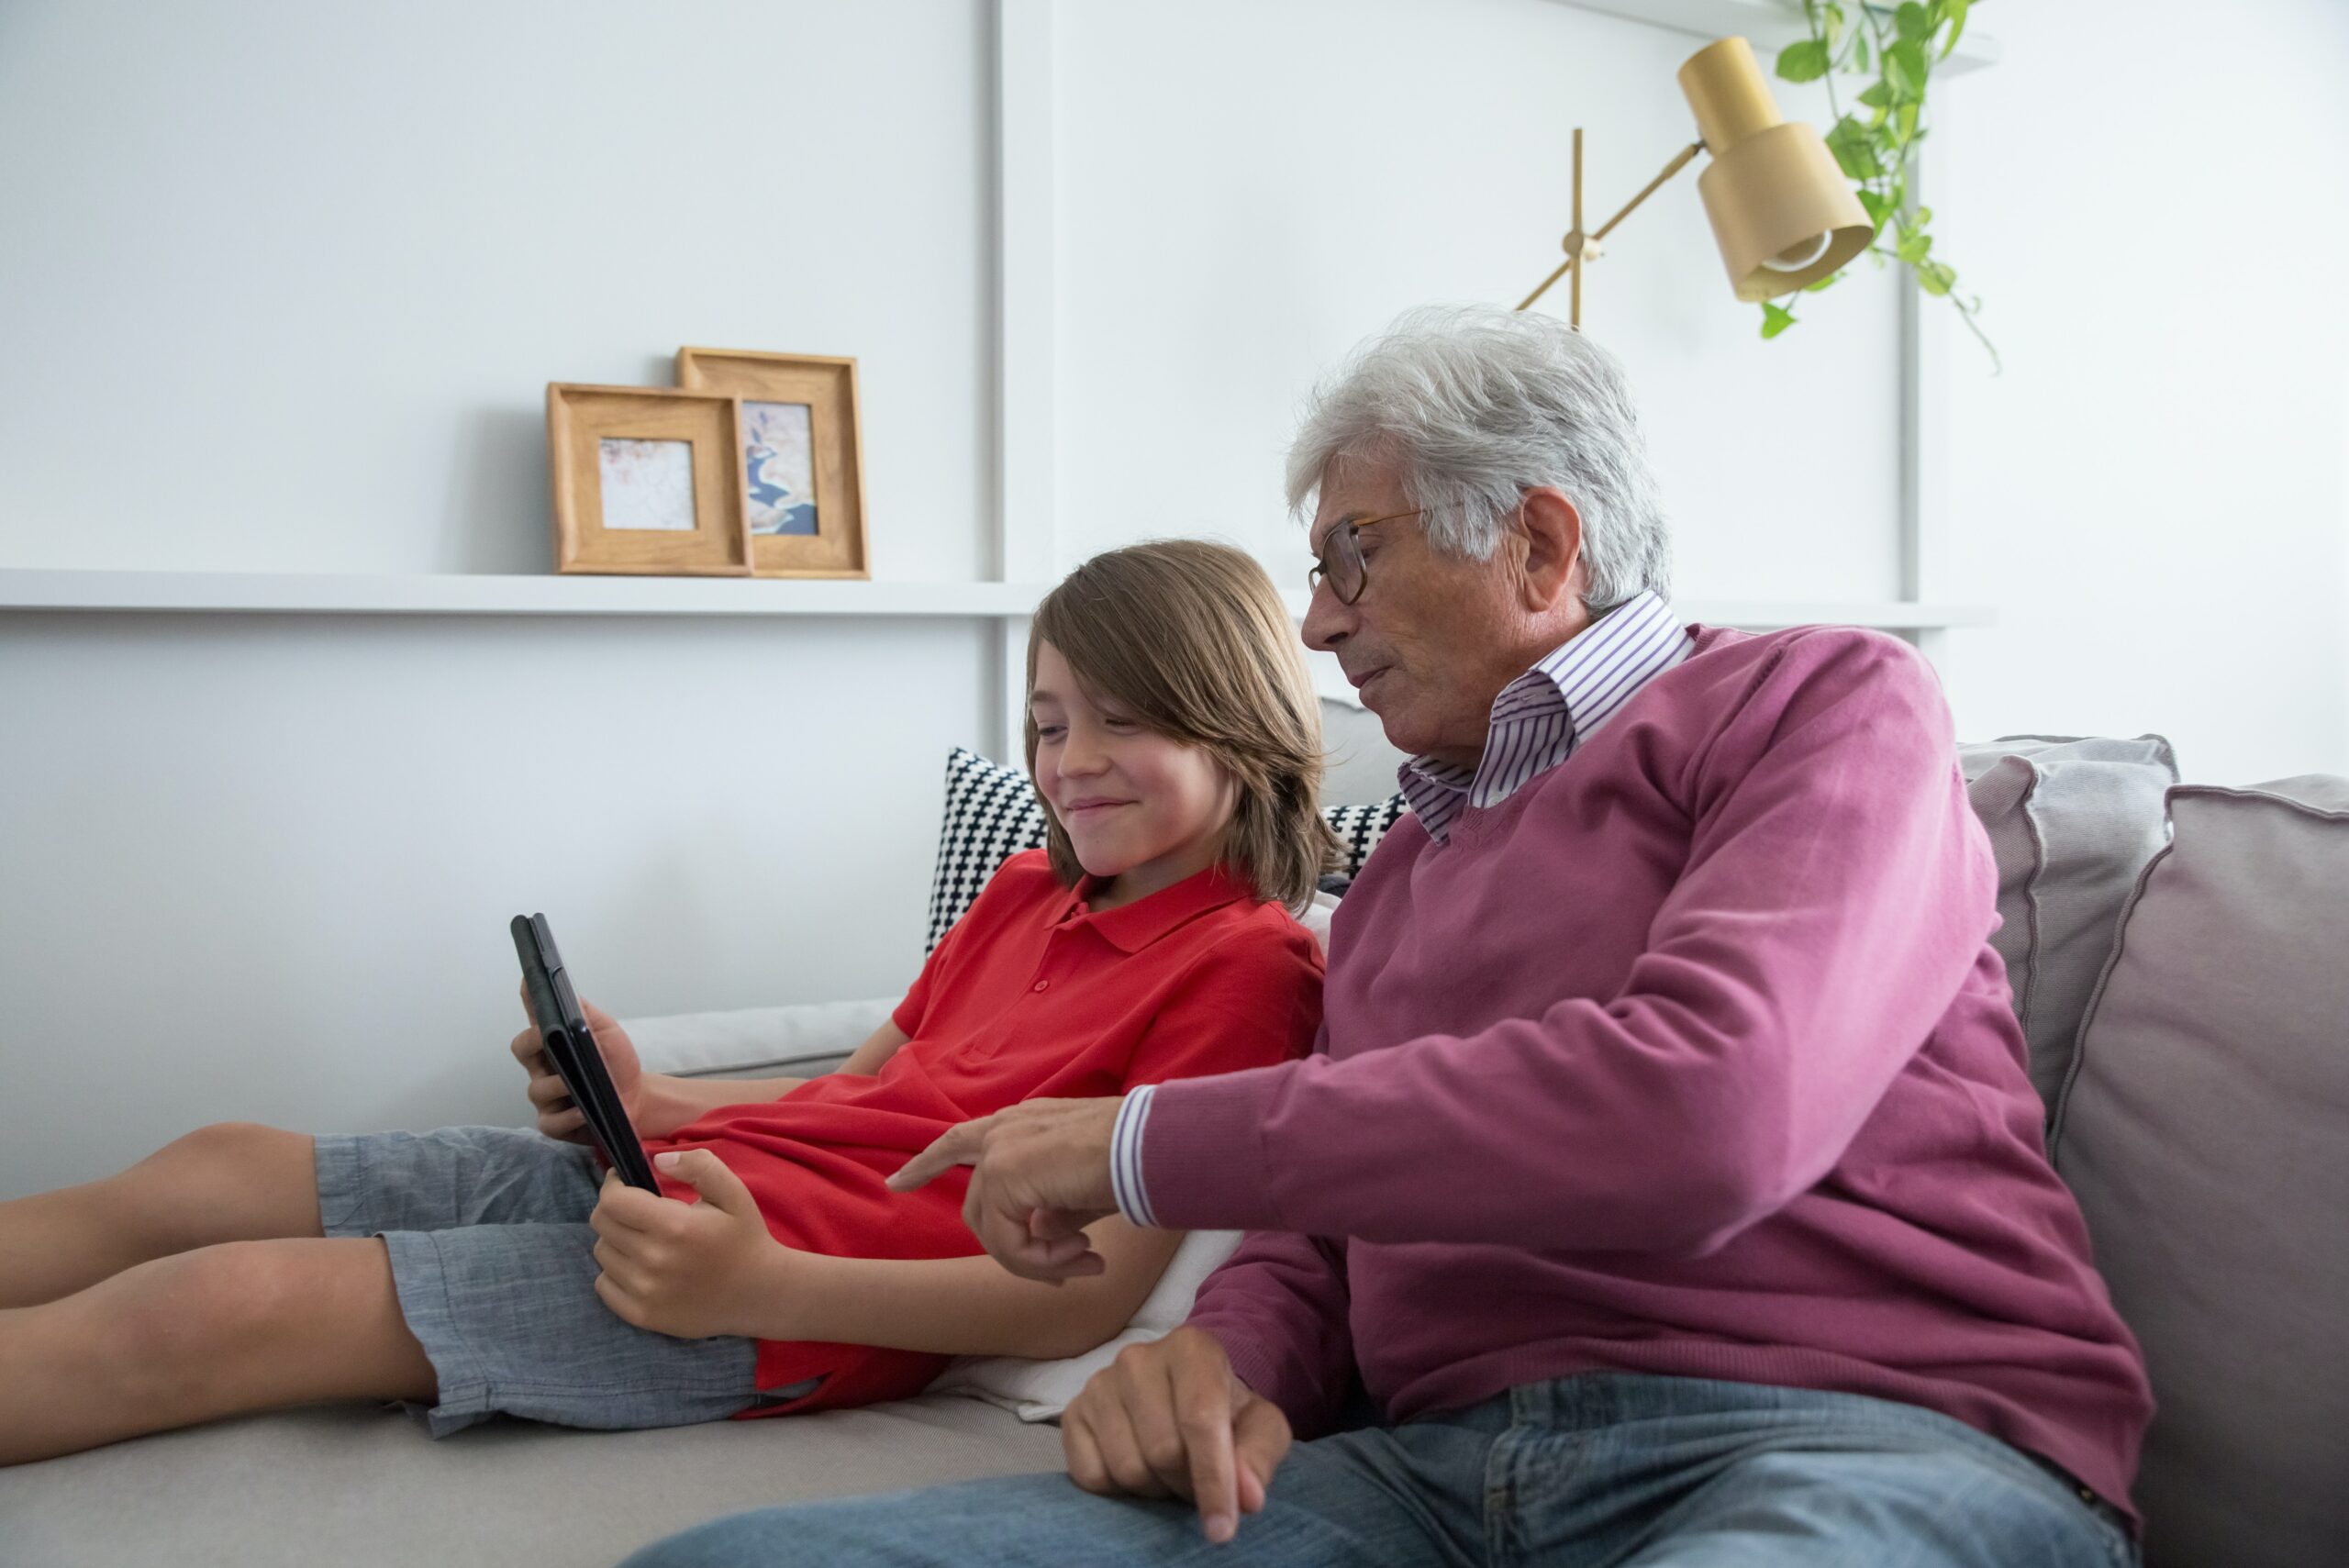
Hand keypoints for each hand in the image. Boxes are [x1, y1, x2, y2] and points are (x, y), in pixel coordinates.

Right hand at [510, 984, 643, 1142]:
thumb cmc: (616, 1063)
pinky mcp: (554, 1123)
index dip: (529, 1000)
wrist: (637, 1098)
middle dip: (532, 1041)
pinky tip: (582, 1111)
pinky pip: (550, 1122)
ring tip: (577, 1085)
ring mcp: (546, 1097)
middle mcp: (543, 1067)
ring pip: (536, 1089)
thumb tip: (566, 990)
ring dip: (557, 1085)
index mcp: (553, 1042)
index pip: (534, 1017)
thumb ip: (587, 1014)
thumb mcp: (608, 1034)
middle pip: (521, 1048)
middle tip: (548, 1038)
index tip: (528, 980)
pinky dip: (566, 1117)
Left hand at [588, 1149, 790, 1339]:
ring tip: (642, 1239)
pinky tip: (639, 1267)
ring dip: (615, 1240)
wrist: (759, 1294)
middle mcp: (654, 1260)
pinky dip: (614, 1272)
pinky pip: (603, 1286)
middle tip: (636, 1210)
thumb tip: (658, 1159)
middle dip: (614, 1209)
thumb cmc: (745, 1238)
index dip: (613, 1185)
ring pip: (601, 1253)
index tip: (626, 1183)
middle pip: (601, 1225)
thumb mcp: (733, 1192)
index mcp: (674, 1226)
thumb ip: (699, 1165)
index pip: (612, 1201)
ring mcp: (645, 1292)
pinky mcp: (642, 1315)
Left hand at [887, 1096, 1123, 1280]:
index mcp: (1022, 1122)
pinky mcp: (1004, 1175)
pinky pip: (1009, 1242)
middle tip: (1066, 1270)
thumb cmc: (1131, 1160)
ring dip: (1037, 1261)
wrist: (1149, 1145)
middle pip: (975, 1205)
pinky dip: (1042, 1262)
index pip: (959, 1141)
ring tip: (1085, 1259)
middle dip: (1012, 1251)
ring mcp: (1000, 1152)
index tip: (896, 1183)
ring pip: (992, 1231)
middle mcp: (1004, 1131)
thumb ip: (1049, 1210)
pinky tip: (1082, 1253)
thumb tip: (1038, 1238)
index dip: (926, 1163)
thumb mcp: (1081, 1188)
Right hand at [1062, 1326, 1291, 1546]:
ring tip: (1169, 1473)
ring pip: (1127, 1468)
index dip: (1213, 1479)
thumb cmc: (1228, 1414)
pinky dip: (1119, 1492)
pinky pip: (1092, 1476)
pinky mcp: (1073, 1413)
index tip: (1223, 1528)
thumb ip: (1259, 1457)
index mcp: (1191, 1348)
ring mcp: (1099, 1384)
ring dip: (1156, 1489)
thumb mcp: (1261, 1429)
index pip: (1200, 1419)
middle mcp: (1138, 1358)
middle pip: (1163, 1451)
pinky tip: (1139, 1469)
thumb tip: (1246, 1497)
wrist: (1184, 1400)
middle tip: (1197, 1482)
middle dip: (1186, 1484)